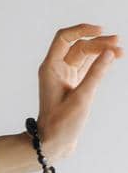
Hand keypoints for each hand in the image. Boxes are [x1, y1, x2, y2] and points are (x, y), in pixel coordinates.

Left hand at [36, 22, 121, 160]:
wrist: (53, 143)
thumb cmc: (62, 123)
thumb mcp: (82, 97)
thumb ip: (96, 73)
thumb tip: (110, 52)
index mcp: (50, 67)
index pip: (64, 38)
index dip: (82, 30)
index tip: (100, 30)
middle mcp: (56, 68)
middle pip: (78, 46)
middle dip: (98, 42)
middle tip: (119, 42)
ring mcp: (65, 76)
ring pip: (84, 56)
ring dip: (101, 51)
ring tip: (121, 50)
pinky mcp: (73, 84)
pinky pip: (87, 67)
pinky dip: (99, 62)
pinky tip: (113, 58)